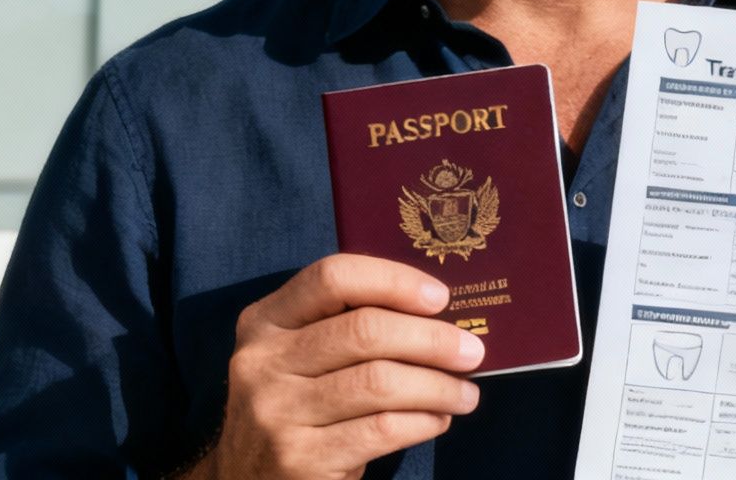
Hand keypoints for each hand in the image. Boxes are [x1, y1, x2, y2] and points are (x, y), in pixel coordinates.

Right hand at [184, 254, 484, 479]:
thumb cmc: (298, 407)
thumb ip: (348, 326)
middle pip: (365, 330)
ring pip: (379, 381)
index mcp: (265, 322)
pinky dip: (422, 421)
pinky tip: (439, 419)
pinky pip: (381, 429)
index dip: (394, 281)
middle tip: (473, 351)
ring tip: (466, 392)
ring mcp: (275, 413)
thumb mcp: (302, 358)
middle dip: (432, 339)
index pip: (332, 277)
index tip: (441, 298)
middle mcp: (261, 362)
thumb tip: (441, 313)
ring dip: (438, 385)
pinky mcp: (299, 459)